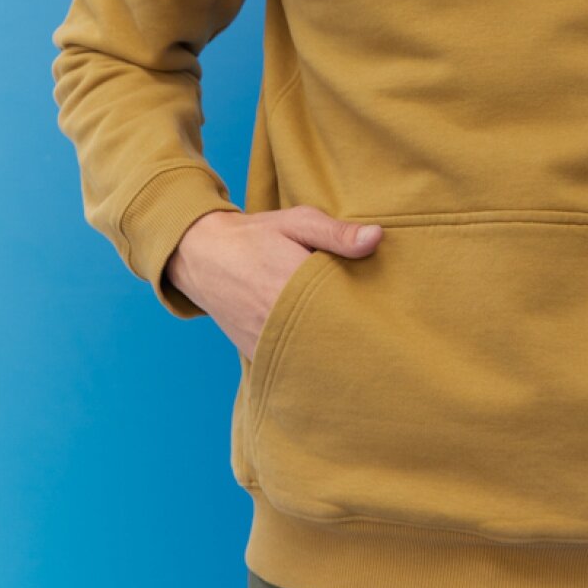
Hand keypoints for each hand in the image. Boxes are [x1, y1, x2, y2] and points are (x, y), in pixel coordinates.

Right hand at [165, 206, 383, 360]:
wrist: (202, 255)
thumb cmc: (256, 236)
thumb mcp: (297, 222)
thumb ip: (336, 232)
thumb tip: (377, 237)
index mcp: (292, 284)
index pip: (341, 310)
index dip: (366, 316)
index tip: (385, 316)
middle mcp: (277, 319)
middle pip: (330, 341)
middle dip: (353, 339)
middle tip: (378, 338)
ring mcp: (264, 341)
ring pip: (310, 358)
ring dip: (331, 354)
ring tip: (357, 349)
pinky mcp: (255, 353)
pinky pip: (289, 365)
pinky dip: (308, 362)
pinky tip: (327, 355)